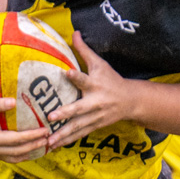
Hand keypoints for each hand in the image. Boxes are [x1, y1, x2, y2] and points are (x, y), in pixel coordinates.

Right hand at [0, 90, 47, 161]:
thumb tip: (14, 102)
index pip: (16, 140)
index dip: (33, 137)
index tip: (46, 131)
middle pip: (15, 152)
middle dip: (33, 147)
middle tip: (49, 140)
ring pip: (8, 157)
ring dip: (25, 154)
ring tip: (40, 149)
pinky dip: (13, 155)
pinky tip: (21, 151)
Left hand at [46, 34, 134, 150]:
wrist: (131, 101)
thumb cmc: (112, 79)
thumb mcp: (100, 64)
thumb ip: (84, 51)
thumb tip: (74, 32)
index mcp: (96, 84)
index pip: (85, 79)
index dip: (76, 76)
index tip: (66, 73)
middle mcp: (96, 102)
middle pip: (80, 108)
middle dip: (66, 113)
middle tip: (52, 117)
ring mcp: (96, 116)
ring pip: (78, 126)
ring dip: (63, 134)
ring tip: (48, 141)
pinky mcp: (95, 126)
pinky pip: (79, 134)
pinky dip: (67, 140)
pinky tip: (54, 146)